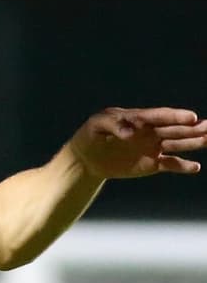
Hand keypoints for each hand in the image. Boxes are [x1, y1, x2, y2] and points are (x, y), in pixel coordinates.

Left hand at [68, 107, 206, 178]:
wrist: (87, 158)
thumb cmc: (91, 135)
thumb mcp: (96, 125)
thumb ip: (114, 124)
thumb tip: (131, 133)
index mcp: (139, 119)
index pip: (161, 116)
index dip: (176, 116)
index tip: (192, 117)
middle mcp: (151, 132)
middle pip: (175, 129)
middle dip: (194, 128)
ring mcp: (153, 147)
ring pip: (178, 144)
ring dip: (195, 142)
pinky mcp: (153, 164)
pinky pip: (171, 164)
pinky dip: (183, 166)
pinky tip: (195, 167)